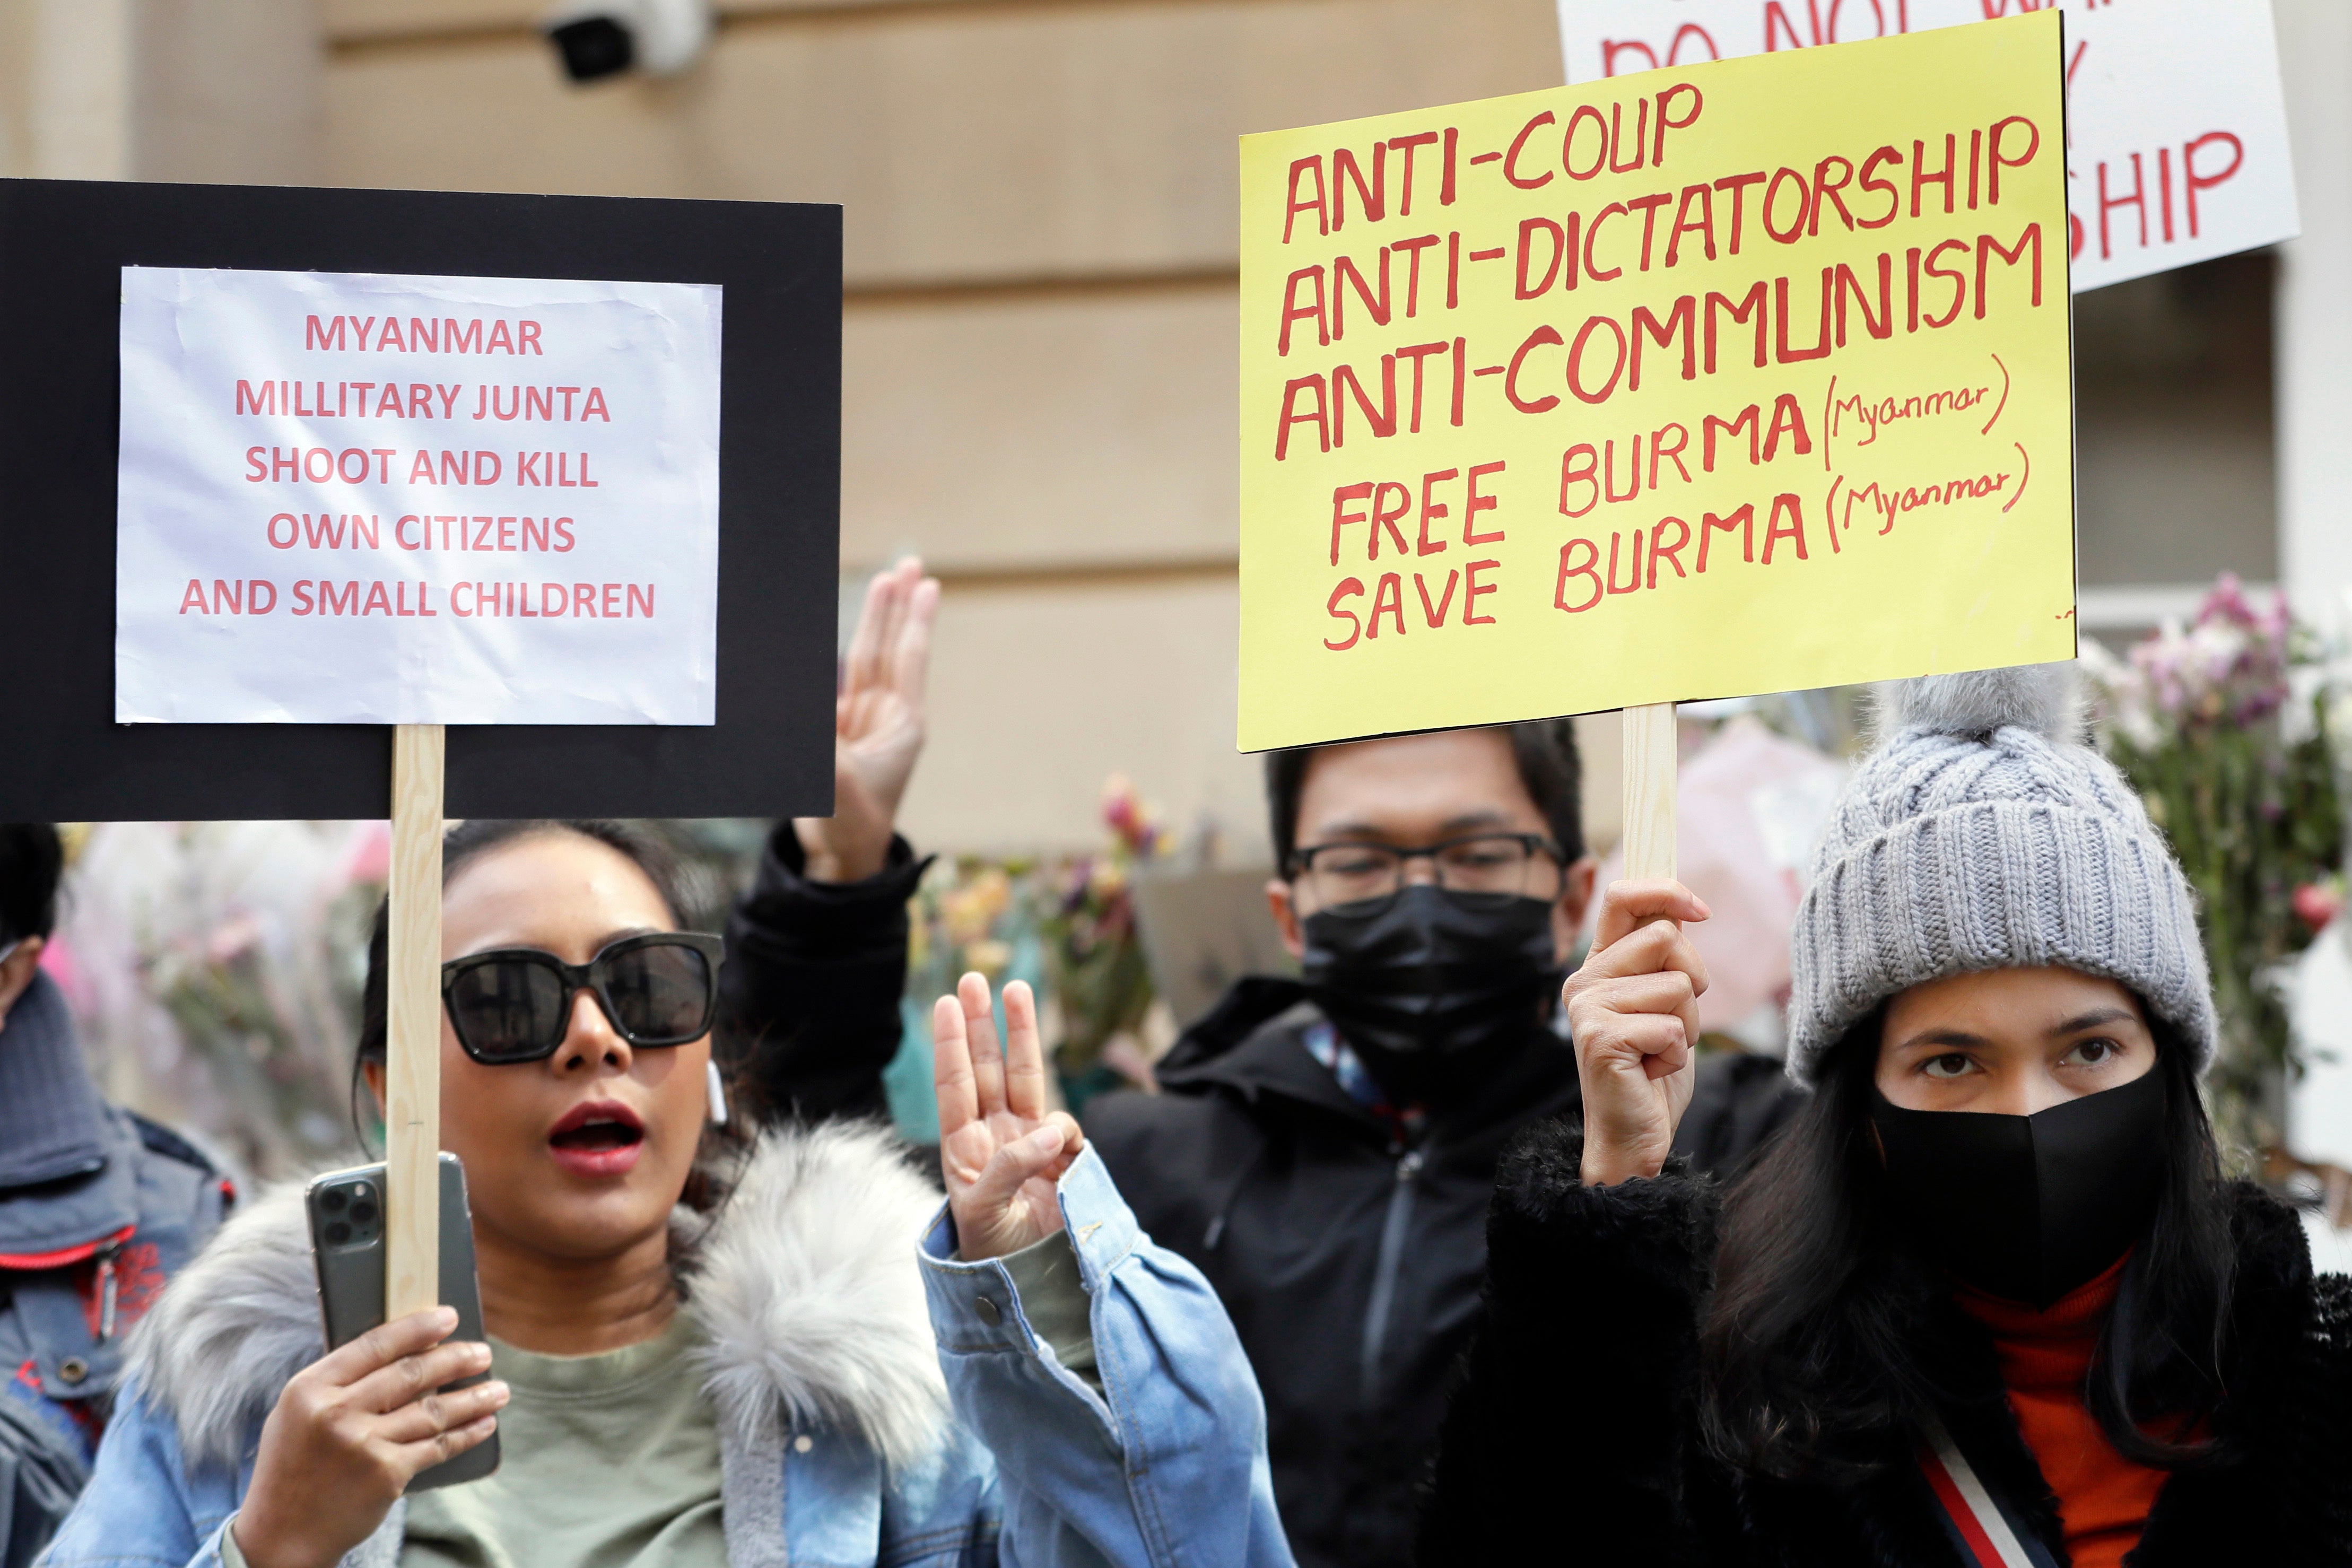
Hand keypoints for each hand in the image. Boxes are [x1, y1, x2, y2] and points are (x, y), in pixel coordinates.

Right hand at [231, 1308, 506, 1567]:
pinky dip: (467, 1433)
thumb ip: (340, 1383)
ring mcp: (363, 1445)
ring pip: (434, 1410)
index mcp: (309, 1389)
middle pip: (411, 1373)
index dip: (417, 1328)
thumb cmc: (294, 1467)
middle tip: (482, 1352)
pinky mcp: (386, 1474)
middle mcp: (336, 1413)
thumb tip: (404, 1349)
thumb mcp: (298, 1414)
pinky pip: (437, 1446)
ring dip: (474, 1398)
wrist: (281, 1535)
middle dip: (456, 1359)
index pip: (374, 1345)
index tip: (449, 1317)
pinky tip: (485, 1423)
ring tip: (499, 1389)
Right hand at [795, 557, 939, 882]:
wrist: (842, 856)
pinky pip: (841, 680)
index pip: (908, 659)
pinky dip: (840, 654)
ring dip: (878, 620)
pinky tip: (852, 632)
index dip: (914, 620)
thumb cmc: (850, 824)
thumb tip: (812, 699)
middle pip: (891, 647)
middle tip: (910, 565)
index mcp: (902, 725)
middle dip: (899, 607)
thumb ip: (821, 742)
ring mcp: (864, 720)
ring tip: (889, 580)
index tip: (927, 584)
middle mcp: (888, 716)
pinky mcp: (839, 729)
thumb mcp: (836, 782)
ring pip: (870, 658)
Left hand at [934, 973, 1085, 1260]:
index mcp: (962, 1148)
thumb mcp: (983, 1211)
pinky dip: (1062, 1130)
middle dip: (981, 1024)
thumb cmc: (994, 1251)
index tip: (944, 1003)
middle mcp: (993, 1135)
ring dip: (1019, 1034)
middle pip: (986, 1068)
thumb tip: (1049, 1129)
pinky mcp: (1063, 1155)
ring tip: (1015, 989)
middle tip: (974, 980)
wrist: (1036, 1282)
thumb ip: (1010, 1167)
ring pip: (1023, 1077)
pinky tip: (1058, 1150)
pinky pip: (1063, 1127)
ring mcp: (1029, 1141)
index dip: (950, 1044)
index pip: (954, 1085)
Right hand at [1565, 880, 1711, 1185]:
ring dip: (1687, 1024)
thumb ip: (1663, 958)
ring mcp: (1588, 1008)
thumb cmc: (1652, 1069)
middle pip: (1665, 937)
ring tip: (1660, 1051)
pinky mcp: (1602, 1038)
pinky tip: (1652, 1071)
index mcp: (1599, 965)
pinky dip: (1677, 1054)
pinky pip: (1673, 1026)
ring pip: (1677, 984)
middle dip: (1692, 979)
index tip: (1700, 910)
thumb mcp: (1664, 1002)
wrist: (1633, 1136)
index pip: (1622, 897)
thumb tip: (1683, 908)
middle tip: (1672, 1023)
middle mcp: (1585, 980)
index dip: (1665, 890)